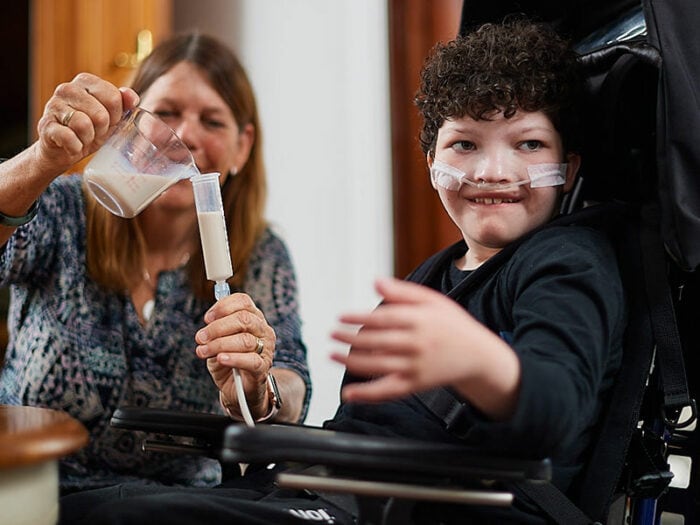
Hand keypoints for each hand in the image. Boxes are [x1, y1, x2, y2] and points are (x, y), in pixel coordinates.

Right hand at [34, 73, 139, 174]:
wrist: (64, 150)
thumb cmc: (91, 130)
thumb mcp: (112, 117)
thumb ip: (124, 104)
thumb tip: (132, 97)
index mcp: (86, 82)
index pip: (114, 98)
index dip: (116, 116)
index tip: (109, 121)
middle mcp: (68, 89)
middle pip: (101, 114)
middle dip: (102, 129)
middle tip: (94, 131)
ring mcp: (53, 105)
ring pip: (84, 125)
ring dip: (88, 139)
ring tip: (83, 137)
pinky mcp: (45, 124)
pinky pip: (70, 138)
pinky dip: (76, 147)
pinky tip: (72, 145)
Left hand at [195, 293, 275, 418]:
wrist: (238, 389)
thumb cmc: (229, 361)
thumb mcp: (219, 341)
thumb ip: (216, 329)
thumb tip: (208, 321)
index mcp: (254, 318)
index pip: (243, 302)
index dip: (223, 307)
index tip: (207, 318)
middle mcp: (263, 330)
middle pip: (243, 319)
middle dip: (217, 328)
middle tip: (200, 338)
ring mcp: (266, 349)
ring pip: (244, 340)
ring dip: (219, 345)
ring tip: (203, 352)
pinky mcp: (262, 368)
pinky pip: (250, 360)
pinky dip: (233, 358)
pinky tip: (221, 359)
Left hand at [331, 277, 519, 417]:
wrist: (479, 356)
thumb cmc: (452, 324)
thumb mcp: (433, 301)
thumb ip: (403, 292)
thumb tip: (375, 282)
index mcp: (421, 320)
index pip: (384, 318)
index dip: (359, 318)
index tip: (341, 316)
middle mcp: (418, 344)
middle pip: (377, 342)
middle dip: (350, 339)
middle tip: (332, 334)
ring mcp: (417, 366)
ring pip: (378, 366)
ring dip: (351, 361)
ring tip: (332, 354)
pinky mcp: (416, 385)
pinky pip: (388, 391)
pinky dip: (367, 394)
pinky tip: (349, 393)